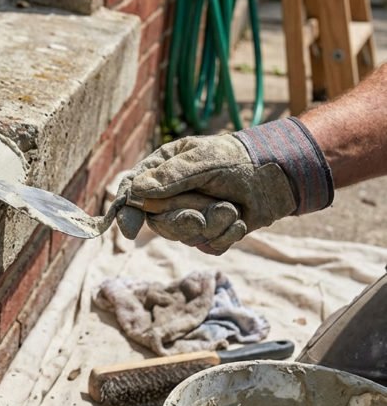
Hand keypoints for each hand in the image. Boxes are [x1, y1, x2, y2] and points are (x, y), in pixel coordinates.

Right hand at [116, 118, 332, 253]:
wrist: (277, 176)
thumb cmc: (237, 159)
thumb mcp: (202, 161)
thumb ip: (170, 176)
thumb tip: (135, 191)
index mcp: (161, 172)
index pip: (133, 193)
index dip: (128, 213)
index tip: (131, 228)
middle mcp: (172, 196)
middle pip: (158, 223)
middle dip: (180, 222)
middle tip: (199, 218)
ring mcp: (191, 216)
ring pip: (185, 237)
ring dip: (211, 226)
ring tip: (230, 209)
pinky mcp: (211, 234)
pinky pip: (209, 246)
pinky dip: (226, 235)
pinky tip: (238, 220)